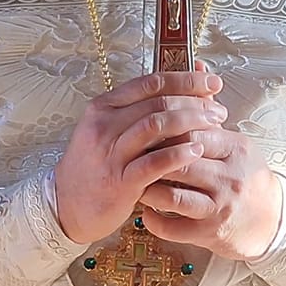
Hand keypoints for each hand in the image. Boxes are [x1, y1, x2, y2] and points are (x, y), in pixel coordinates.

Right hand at [53, 69, 225, 244]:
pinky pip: (154, 162)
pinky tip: (197, 150)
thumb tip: (182, 87)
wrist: (66, 206)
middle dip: (195, 102)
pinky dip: (179, 153)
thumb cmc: (96, 166)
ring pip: (156, 126)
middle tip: (218, 110)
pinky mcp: (120, 182)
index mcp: (103, 107)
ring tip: (214, 126)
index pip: (150, 82)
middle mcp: (104, 125)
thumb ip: (141, 111)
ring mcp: (110, 154)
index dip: (185, 79)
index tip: (212, 81)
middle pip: (157, 102)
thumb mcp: (109, 131)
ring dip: (191, 122)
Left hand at [139, 124, 283, 261]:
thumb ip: (209, 116)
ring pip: (173, 197)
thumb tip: (191, 73)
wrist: (272, 220)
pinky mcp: (210, 233)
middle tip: (131, 156)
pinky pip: (172, 228)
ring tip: (137, 183)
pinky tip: (146, 211)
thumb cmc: (245, 176)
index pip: (193, 133)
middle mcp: (229, 178)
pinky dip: (153, 220)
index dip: (164, 132)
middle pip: (180, 163)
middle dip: (151, 159)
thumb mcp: (235, 144)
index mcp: (236, 150)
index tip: (145, 132)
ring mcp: (220, 208)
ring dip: (148, 190)